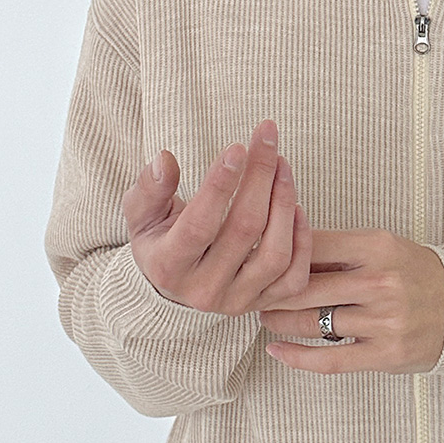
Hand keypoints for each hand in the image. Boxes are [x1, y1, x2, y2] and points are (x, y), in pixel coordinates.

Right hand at [121, 119, 311, 314]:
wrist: (174, 286)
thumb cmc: (159, 239)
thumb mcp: (141, 213)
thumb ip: (150, 188)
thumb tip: (165, 159)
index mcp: (168, 266)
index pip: (199, 225)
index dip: (220, 185)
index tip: (237, 147)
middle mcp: (204, 289)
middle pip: (244, 231)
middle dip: (260, 178)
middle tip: (266, 139)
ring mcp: (237, 300)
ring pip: (275, 255)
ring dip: (284, 204)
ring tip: (282, 166)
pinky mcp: (262, 303)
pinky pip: (294, 278)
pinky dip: (302, 241)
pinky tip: (295, 207)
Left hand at [258, 228, 443, 374]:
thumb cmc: (416, 274)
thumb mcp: (383, 247)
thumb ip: (338, 250)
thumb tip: (280, 246)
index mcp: (377, 247)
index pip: (311, 245)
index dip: (277, 251)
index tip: (258, 257)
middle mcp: (380, 282)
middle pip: (304, 287)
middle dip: (269, 292)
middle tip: (251, 292)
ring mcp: (383, 321)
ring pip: (312, 323)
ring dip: (279, 322)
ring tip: (266, 317)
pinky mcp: (385, 354)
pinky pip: (329, 360)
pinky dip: (296, 358)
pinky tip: (275, 351)